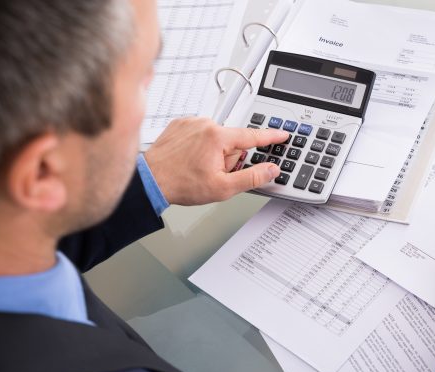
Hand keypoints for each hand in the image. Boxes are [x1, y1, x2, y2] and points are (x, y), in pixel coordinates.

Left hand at [144, 118, 287, 204]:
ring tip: (199, 167)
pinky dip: (200, 145)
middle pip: (233, 141)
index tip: (283, 134)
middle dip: (230, 157)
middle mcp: (205, 124)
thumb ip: (252, 177)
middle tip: (216, 173)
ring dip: (215, 152)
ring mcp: (192, 122)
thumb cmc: (182, 184)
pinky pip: (201, 133)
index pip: (253, 136)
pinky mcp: (180, 124)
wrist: (151, 180)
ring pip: (217, 138)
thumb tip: (271, 169)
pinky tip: (191, 159)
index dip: (271, 137)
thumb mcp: (223, 187)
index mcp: (218, 137)